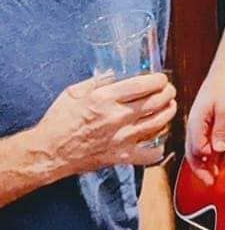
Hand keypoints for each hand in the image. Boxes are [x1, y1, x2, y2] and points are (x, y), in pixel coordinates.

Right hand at [38, 72, 175, 174]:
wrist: (49, 152)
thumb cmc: (58, 120)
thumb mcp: (73, 92)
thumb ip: (98, 82)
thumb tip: (116, 73)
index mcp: (105, 99)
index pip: (143, 85)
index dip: (158, 80)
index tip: (161, 79)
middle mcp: (117, 117)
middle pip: (156, 102)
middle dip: (168, 93)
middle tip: (169, 91)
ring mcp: (122, 138)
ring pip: (158, 124)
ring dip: (169, 113)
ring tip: (170, 107)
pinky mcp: (122, 156)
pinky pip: (150, 154)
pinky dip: (159, 148)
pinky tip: (159, 141)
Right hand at [185, 71, 224, 184]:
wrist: (222, 75)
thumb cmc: (223, 89)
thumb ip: (221, 130)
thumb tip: (218, 149)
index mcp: (195, 123)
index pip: (196, 148)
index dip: (203, 162)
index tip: (212, 173)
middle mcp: (193, 126)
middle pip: (192, 153)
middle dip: (200, 170)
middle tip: (209, 182)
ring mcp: (197, 126)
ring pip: (196, 150)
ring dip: (203, 164)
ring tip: (212, 176)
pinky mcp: (203, 126)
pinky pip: (202, 144)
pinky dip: (207, 155)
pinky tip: (214, 162)